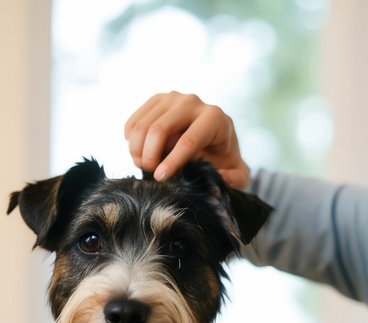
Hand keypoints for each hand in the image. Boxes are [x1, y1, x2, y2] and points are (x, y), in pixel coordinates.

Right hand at [124, 92, 249, 188]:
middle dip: (149, 156)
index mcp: (214, 118)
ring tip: (144, 166)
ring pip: (143, 126)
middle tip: (148, 172)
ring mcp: (172, 98)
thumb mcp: (236, 173)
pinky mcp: (156, 100)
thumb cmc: (222, 160)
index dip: (172, 162)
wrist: (210, 139)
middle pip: (160, 129)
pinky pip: (134, 122)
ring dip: (137, 151)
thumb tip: (222, 176)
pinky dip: (131, 141)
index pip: (188, 140)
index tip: (160, 178)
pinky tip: (140, 153)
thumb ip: (236, 179)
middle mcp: (193, 102)